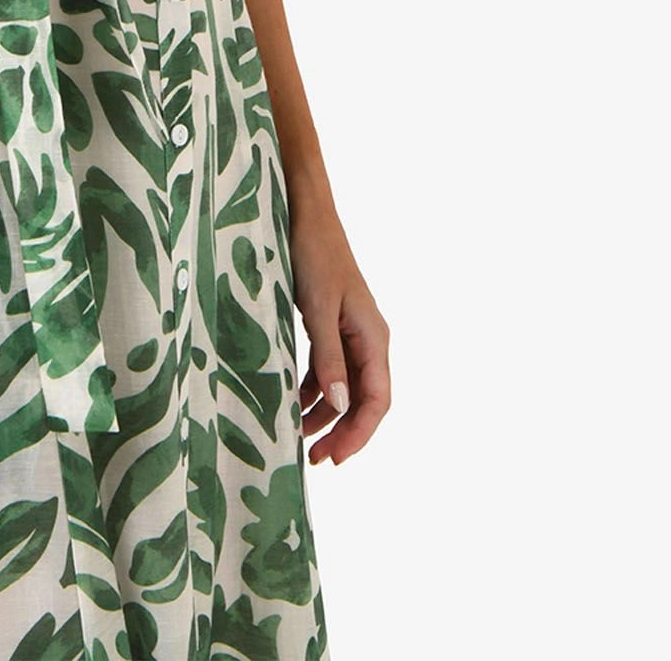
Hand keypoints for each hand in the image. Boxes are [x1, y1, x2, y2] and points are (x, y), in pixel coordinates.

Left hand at [287, 193, 390, 466]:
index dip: (359, 434)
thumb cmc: (312, 253)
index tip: (334, 458)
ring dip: (326, 414)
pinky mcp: (329, 324)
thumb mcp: (318, 307)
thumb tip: (341, 405)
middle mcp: (367, 338)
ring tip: (301, 440)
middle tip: (316, 459)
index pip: (378, 399)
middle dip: (343, 431)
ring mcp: (348, 332)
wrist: (302, 211)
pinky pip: (327, 369)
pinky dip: (313, 390)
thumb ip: (328, 357)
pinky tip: (293, 403)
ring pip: (345, 387)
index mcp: (374, 336)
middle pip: (364, 399)